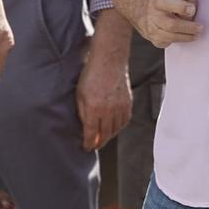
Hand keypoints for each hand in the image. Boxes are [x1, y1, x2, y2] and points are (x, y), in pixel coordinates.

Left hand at [76, 17, 133, 151]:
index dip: (88, 144)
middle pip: (106, 135)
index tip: (86, 148)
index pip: (91, 134)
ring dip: (110, 135)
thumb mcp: (79, 94)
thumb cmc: (91, 75)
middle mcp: (108, 111)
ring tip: (104, 136)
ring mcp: (120, 107)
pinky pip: (125, 121)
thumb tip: (85, 127)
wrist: (109, 61)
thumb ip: (82, 113)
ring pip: (116, 129)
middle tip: (95, 145)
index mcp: (94, 109)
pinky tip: (114, 126)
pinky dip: (119, 126)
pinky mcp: (128, 103)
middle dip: (99, 142)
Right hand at [138, 0, 201, 47]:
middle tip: (193, 10)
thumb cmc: (172, 2)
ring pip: (169, 25)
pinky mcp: (155, 35)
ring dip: (187, 27)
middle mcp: (155, 4)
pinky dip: (183, 38)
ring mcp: (153, 20)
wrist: (151, 17)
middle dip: (182, 7)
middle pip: (166, 4)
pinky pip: (169, 39)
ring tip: (199, 28)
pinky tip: (191, 35)